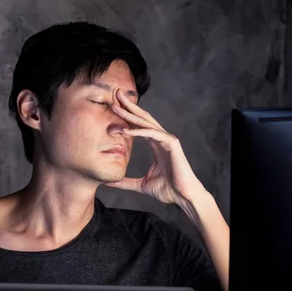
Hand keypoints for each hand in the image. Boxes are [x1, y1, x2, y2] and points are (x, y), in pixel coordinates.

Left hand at [106, 90, 205, 205]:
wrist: (183, 197)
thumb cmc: (168, 190)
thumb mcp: (141, 185)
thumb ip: (125, 182)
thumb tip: (108, 183)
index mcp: (156, 145)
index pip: (139, 126)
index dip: (127, 116)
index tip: (113, 107)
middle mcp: (162, 139)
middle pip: (143, 118)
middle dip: (128, 106)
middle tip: (114, 94)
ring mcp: (168, 140)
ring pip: (147, 122)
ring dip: (131, 114)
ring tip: (117, 105)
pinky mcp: (172, 144)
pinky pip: (153, 134)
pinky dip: (140, 131)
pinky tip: (126, 129)